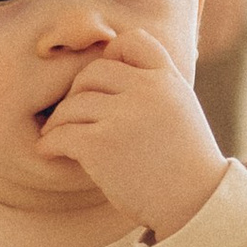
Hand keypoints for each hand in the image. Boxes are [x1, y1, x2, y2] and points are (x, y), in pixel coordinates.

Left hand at [39, 28, 226, 239]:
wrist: (196, 205)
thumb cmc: (187, 166)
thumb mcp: (183, 112)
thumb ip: (156, 91)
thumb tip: (116, 78)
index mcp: (168, 80)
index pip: (132, 41)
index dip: (112, 54)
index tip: (102, 80)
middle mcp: (146, 90)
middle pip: (93, 72)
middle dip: (77, 92)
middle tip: (71, 114)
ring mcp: (123, 116)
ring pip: (72, 104)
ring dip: (59, 121)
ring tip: (56, 135)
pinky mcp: (101, 145)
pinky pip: (61, 134)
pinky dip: (50, 143)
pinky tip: (49, 151)